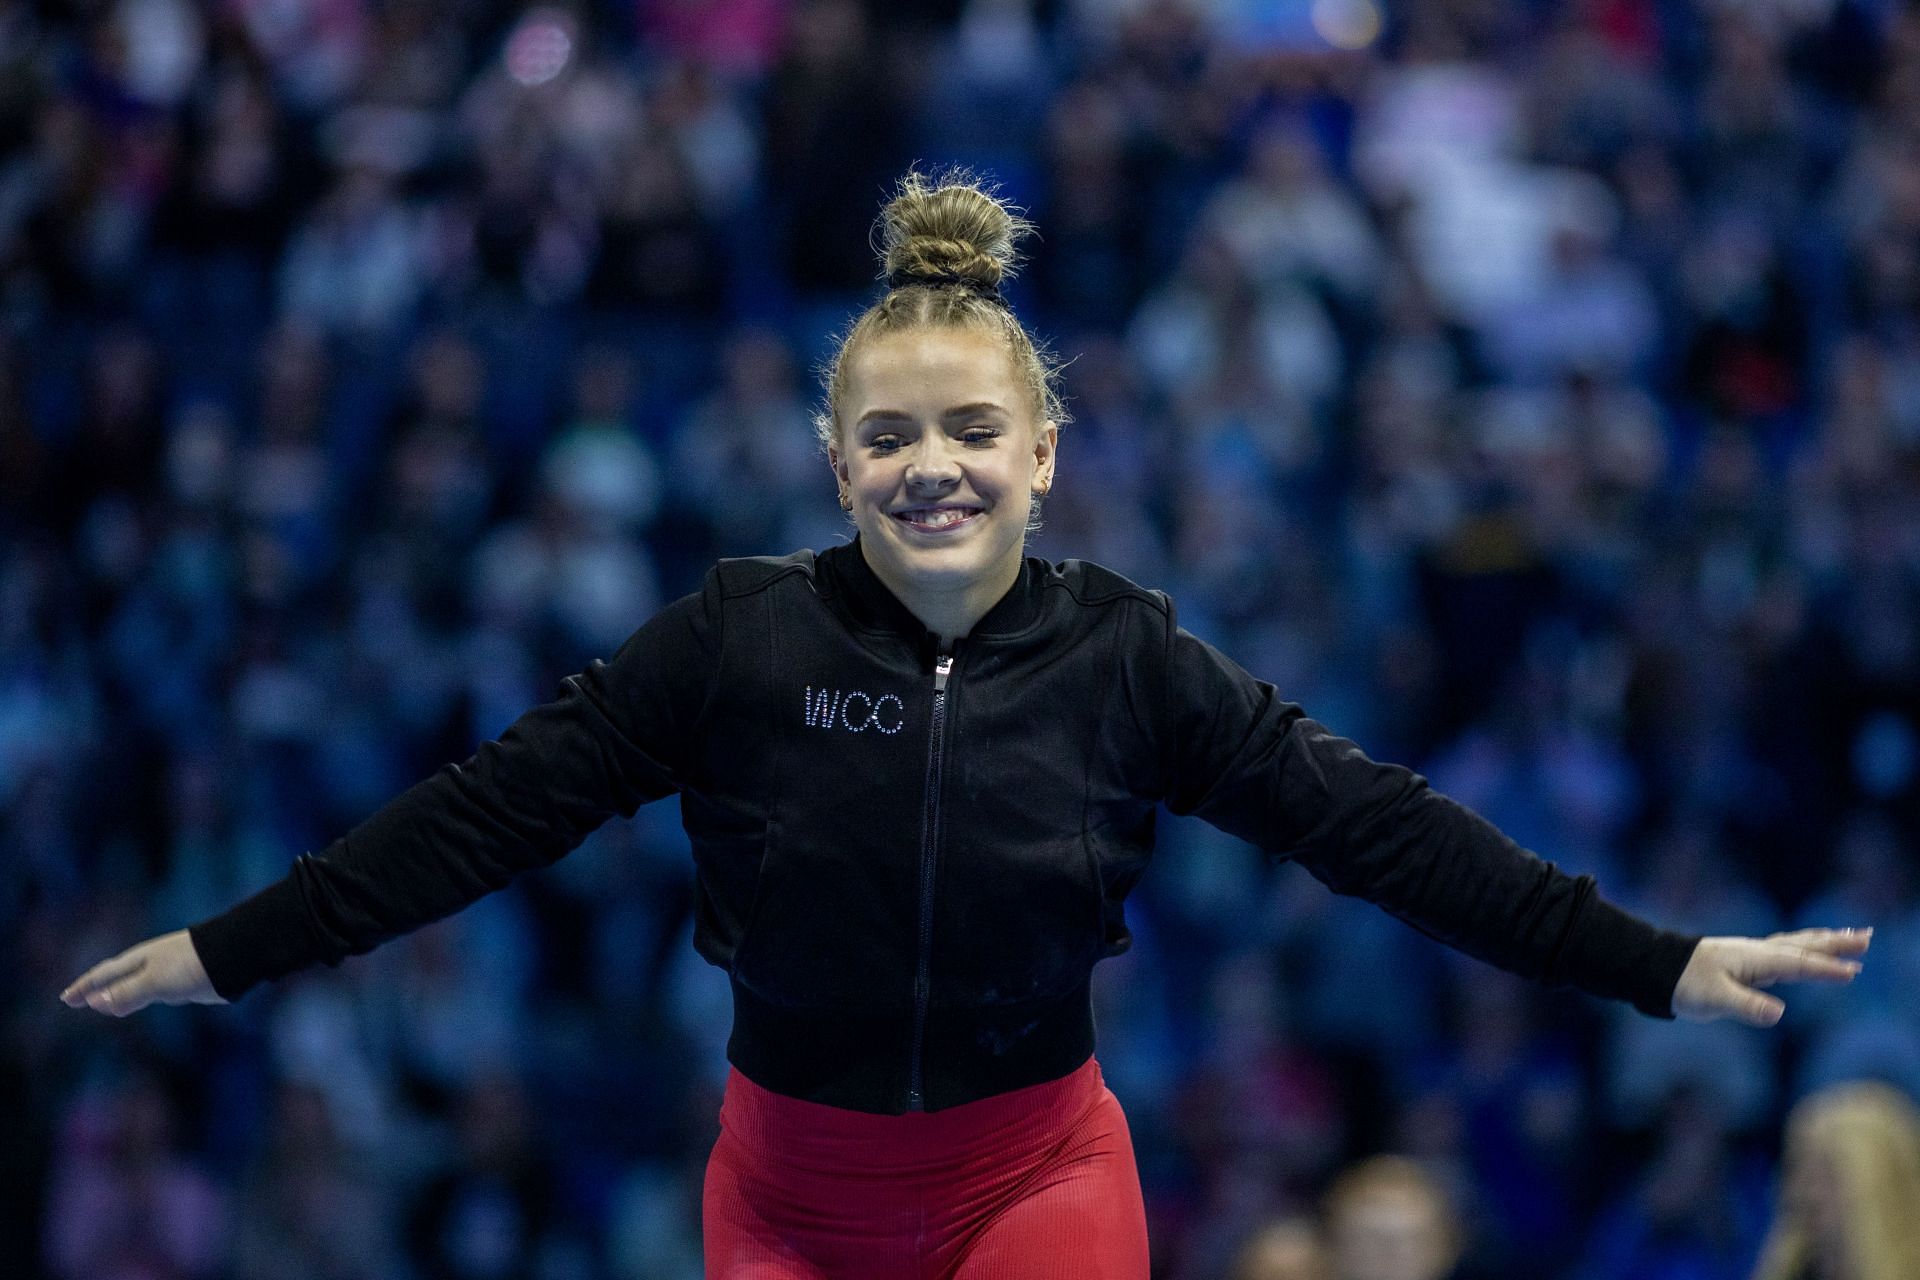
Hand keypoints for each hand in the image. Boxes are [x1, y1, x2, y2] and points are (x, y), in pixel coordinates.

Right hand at [59, 929, 226, 1015]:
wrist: (232, 957)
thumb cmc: (191, 965)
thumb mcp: (155, 981)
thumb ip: (127, 992)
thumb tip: (96, 1002)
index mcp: (139, 960)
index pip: (104, 975)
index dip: (85, 987)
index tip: (66, 998)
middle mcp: (149, 964)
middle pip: (114, 978)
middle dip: (94, 990)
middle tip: (75, 1000)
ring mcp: (165, 972)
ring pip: (131, 986)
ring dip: (114, 995)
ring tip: (102, 1005)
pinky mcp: (181, 982)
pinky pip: (148, 992)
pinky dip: (134, 999)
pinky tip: (136, 1003)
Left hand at [1672, 927, 1870, 1026]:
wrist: (1655, 968)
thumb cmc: (1683, 984)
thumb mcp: (1713, 999)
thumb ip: (1746, 1006)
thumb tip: (1778, 1013)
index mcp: (1753, 959)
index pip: (1797, 964)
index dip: (1825, 970)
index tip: (1853, 972)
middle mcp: (1757, 952)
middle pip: (1804, 946)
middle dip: (1836, 944)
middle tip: (1867, 937)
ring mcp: (1752, 955)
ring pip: (1796, 945)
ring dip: (1824, 942)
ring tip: (1852, 938)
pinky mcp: (1746, 962)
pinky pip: (1785, 952)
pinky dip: (1804, 950)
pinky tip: (1809, 952)